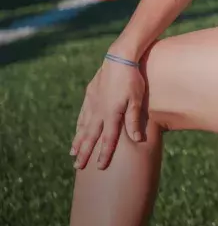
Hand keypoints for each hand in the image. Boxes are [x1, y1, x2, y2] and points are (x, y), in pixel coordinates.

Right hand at [71, 56, 147, 170]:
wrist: (119, 59)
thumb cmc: (132, 80)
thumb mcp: (136, 100)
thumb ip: (134, 120)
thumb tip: (137, 140)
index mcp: (111, 114)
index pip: (108, 139)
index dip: (104, 153)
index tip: (99, 167)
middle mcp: (98, 111)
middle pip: (90, 136)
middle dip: (85, 152)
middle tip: (78, 166)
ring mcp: (92, 103)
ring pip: (83, 126)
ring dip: (79, 140)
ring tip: (73, 153)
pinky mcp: (90, 95)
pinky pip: (83, 114)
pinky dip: (79, 125)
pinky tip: (78, 130)